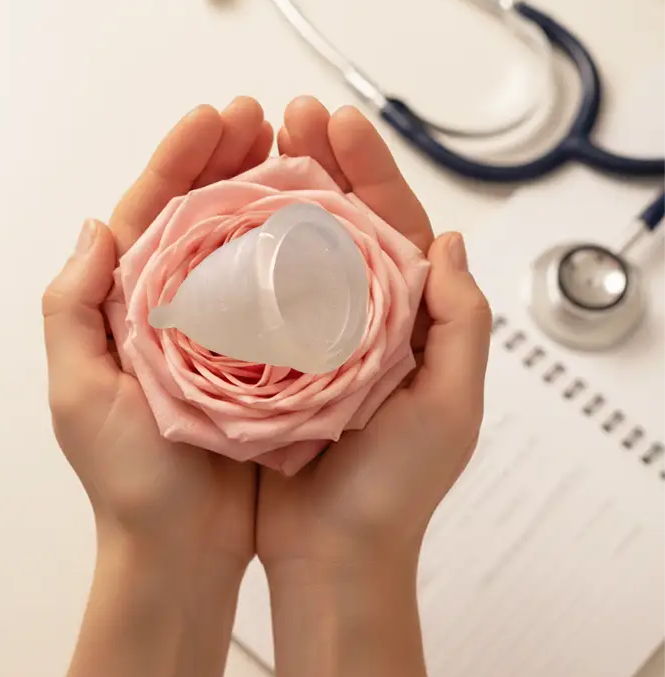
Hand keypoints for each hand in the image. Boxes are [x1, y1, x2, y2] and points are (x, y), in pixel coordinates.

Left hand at [43, 98, 273, 571]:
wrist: (181, 547)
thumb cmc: (127, 479)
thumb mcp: (79, 392)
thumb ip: (72, 308)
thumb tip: (96, 226)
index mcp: (125, 310)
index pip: (151, 217)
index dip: (180, 161)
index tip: (218, 119)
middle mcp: (174, 314)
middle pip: (202, 221)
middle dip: (230, 164)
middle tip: (269, 122)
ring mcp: (221, 337)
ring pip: (245, 252)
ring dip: (270, 201)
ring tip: (301, 157)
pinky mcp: (262, 366)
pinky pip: (278, 302)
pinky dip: (296, 262)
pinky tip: (322, 230)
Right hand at [258, 97, 491, 584]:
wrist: (332, 557)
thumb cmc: (392, 493)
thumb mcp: (449, 408)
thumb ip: (461, 325)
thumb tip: (450, 244)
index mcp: (405, 325)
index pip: (391, 229)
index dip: (368, 171)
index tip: (335, 124)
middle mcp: (357, 327)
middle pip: (337, 230)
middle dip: (315, 168)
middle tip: (283, 120)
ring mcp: (308, 345)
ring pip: (291, 260)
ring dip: (270, 205)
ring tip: (245, 156)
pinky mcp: (266, 370)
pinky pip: (253, 305)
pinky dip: (239, 265)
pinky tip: (215, 230)